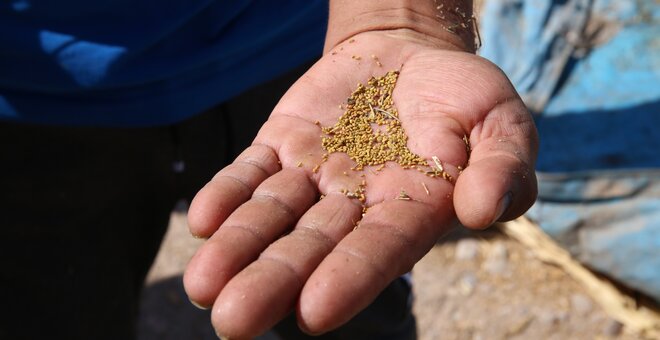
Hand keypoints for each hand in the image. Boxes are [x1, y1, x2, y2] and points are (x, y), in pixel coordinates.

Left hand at [183, 30, 537, 337]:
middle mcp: (356, 203)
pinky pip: (249, 172)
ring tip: (201, 285)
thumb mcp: (501, 121)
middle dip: (274, 281)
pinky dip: (227, 194)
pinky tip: (202, 220)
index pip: (379, 248)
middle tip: (234, 321)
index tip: (313, 312)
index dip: (349, 277)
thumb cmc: (461, 95)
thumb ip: (504, 167)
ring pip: (271, 215)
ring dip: (237, 247)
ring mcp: (313, 175)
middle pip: (311, 245)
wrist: (407, 54)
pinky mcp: (281, 145)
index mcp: (412, 209)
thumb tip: (484, 212)